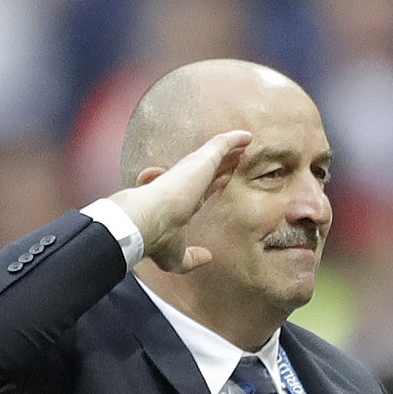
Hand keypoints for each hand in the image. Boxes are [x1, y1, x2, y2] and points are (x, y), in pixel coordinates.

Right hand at [108, 129, 251, 271]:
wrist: (145, 222)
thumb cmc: (156, 240)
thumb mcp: (177, 256)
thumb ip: (192, 257)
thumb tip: (207, 257)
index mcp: (179, 204)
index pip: (200, 191)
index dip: (214, 184)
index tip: (224, 180)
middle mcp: (184, 185)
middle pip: (207, 171)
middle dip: (221, 165)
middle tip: (235, 159)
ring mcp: (190, 172)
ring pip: (214, 156)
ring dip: (229, 150)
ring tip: (244, 143)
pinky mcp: (199, 161)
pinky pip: (220, 145)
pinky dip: (233, 139)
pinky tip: (247, 136)